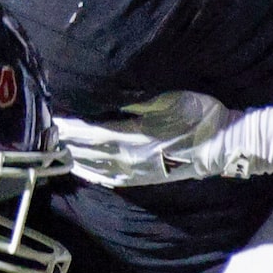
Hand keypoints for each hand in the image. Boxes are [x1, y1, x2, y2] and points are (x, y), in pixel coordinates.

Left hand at [54, 90, 250, 185]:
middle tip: (47, 132)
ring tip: (59, 150)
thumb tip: (105, 93)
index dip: (68, 125)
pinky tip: (85, 170)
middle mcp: (128, 157)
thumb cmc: (199, 115)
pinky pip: (111, 179)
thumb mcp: (168, 97)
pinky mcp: (145, 179)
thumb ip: (134, 99)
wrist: (225, 145)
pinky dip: (93, 174)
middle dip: (65, 141)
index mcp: (131, 135)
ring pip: (96, 167)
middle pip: (86, 151)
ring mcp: (136, 171)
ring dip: (75, 158)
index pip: (88, 132)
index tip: (52, 117)